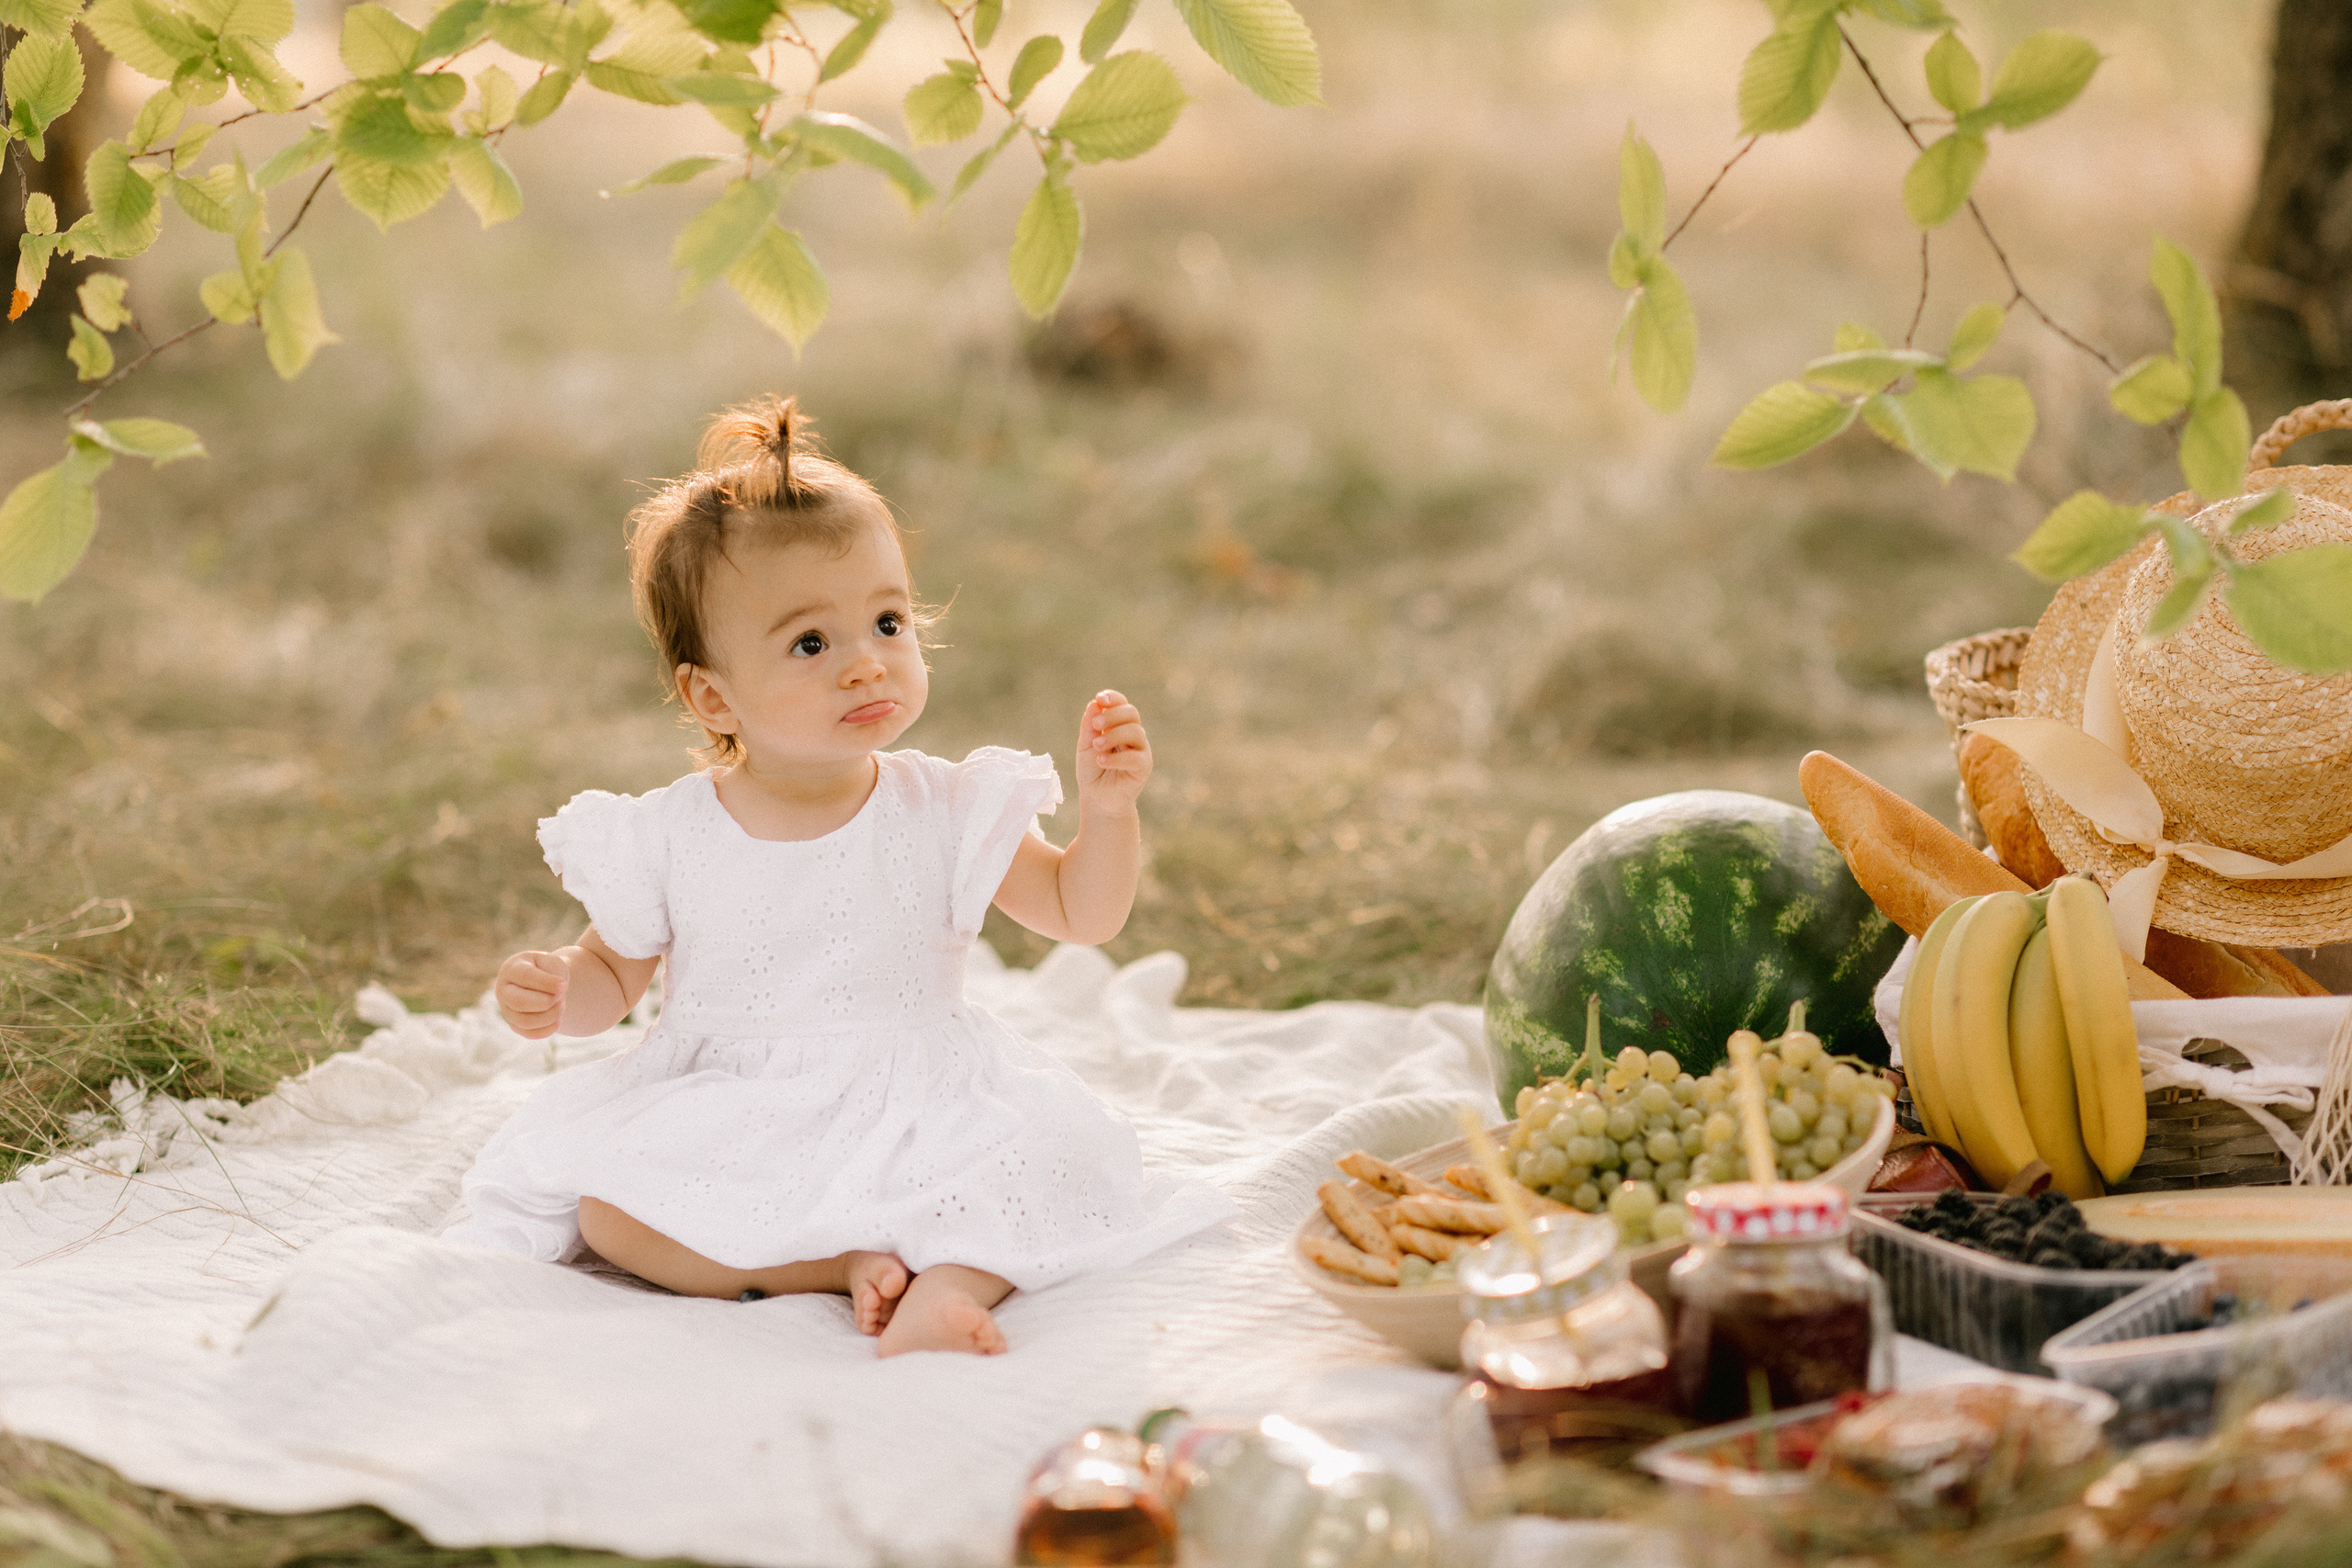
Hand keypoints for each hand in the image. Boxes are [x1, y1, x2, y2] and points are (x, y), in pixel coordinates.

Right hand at [495, 950, 568, 1038]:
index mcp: (512, 969)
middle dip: (545, 1002)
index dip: (546, 982)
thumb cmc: (547, 970)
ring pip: (524, 1021)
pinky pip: (529, 1033)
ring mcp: (507, 1009)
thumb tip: (557, 992)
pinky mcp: (515, 1025)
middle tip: (560, 997)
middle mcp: (503, 990)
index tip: (565, 985)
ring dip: (549, 1016)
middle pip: (518, 1002)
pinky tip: (558, 1020)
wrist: (544, 983)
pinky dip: (547, 1030)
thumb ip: (555, 972)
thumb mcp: (552, 962)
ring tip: (562, 1006)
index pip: (525, 976)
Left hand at [1076, 689, 1151, 810]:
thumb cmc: (1092, 772)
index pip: (1122, 705)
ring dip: (1114, 736)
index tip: (1100, 698)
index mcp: (1119, 726)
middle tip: (1095, 725)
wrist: (1098, 799)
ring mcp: (1141, 750)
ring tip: (1097, 747)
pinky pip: (1136, 757)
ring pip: (1135, 732)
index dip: (1113, 699)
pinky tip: (1101, 761)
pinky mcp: (1144, 767)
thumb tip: (1095, 703)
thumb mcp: (1085, 746)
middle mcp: (1133, 735)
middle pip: (1131, 713)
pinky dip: (1117, 758)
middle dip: (1113, 715)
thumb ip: (1089, 727)